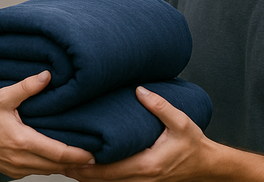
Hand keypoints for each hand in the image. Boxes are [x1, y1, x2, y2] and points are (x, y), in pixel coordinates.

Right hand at [0, 71, 94, 178]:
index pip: (57, 153)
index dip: (78, 155)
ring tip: (82, 156)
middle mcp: (22, 159)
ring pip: (49, 171)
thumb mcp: (2, 97)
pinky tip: (59, 156)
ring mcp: (18, 169)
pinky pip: (38, 171)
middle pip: (57, 166)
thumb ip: (26, 87)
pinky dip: (51, 166)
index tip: (94, 154)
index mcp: (22, 141)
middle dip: (77, 162)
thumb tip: (47, 75)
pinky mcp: (14, 172)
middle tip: (95, 156)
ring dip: (65, 165)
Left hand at [65, 86, 211, 180]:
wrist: (205, 165)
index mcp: (147, 164)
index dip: (88, 165)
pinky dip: (100, 177)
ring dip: (87, 176)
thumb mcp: (181, 122)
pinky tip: (88, 168)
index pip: (110, 169)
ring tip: (66, 163)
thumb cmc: (193, 145)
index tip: (70, 155)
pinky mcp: (141, 181)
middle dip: (80, 172)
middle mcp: (141, 178)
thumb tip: (140, 90)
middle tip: (58, 159)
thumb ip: (160, 106)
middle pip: (103, 180)